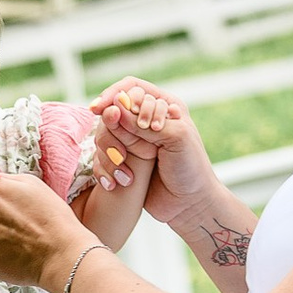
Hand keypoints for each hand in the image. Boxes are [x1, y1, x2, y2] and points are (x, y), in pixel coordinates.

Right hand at [94, 79, 214, 216]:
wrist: (189, 204)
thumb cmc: (190, 168)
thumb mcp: (174, 138)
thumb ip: (144, 122)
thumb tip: (115, 109)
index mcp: (164, 105)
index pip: (131, 88)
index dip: (115, 96)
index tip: (103, 110)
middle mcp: (146, 120)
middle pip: (113, 110)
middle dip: (112, 130)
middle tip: (123, 153)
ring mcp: (133, 141)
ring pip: (104, 134)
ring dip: (110, 153)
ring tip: (126, 172)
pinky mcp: (124, 160)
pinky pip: (102, 157)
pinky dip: (105, 169)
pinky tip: (120, 182)